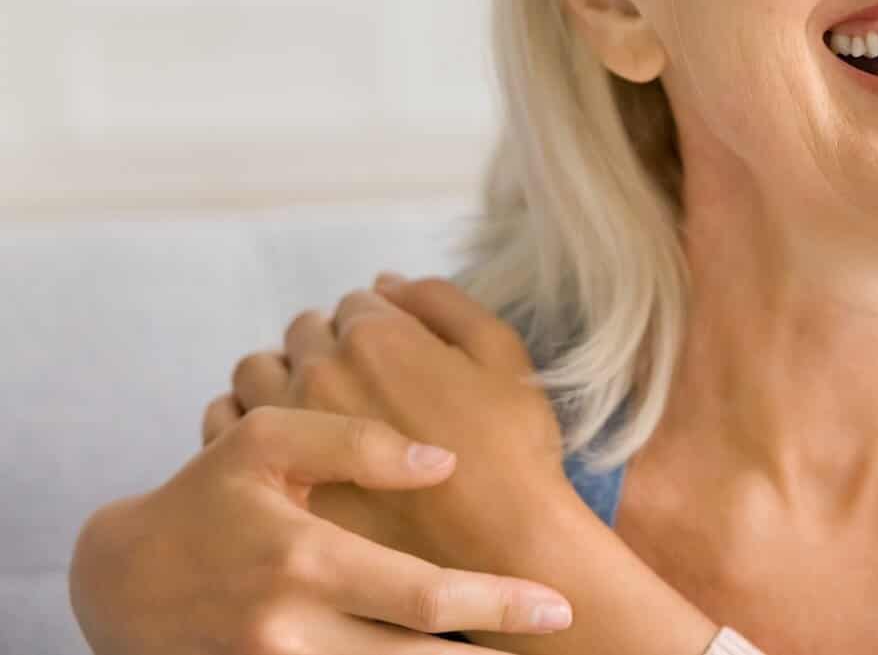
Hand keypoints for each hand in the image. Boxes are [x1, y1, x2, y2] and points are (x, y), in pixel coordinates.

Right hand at [71, 406, 574, 654]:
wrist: (120, 579)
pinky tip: (444, 654)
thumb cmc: (206, 496)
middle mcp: (293, 630)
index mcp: (306, 559)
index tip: (558, 607)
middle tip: (554, 640)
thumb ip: (355, 443)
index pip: (425, 594)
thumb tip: (441, 460)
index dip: (497, 604)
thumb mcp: (264, 443)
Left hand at [213, 274, 579, 577]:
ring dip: (285, 376)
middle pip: (305, 332)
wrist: (499, 549)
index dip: (381, 323)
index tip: (397, 353)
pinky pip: (229, 427)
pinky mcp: (269, 479)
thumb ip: (443, 304)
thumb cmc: (511, 450)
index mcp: (376, 338)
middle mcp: (320, 373)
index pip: (357, 302)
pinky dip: (250, 421)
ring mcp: (287, 429)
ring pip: (258, 373)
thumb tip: (387, 283)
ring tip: (320, 407)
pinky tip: (287, 443)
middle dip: (332, 345)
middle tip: (366, 382)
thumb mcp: (502, 355)